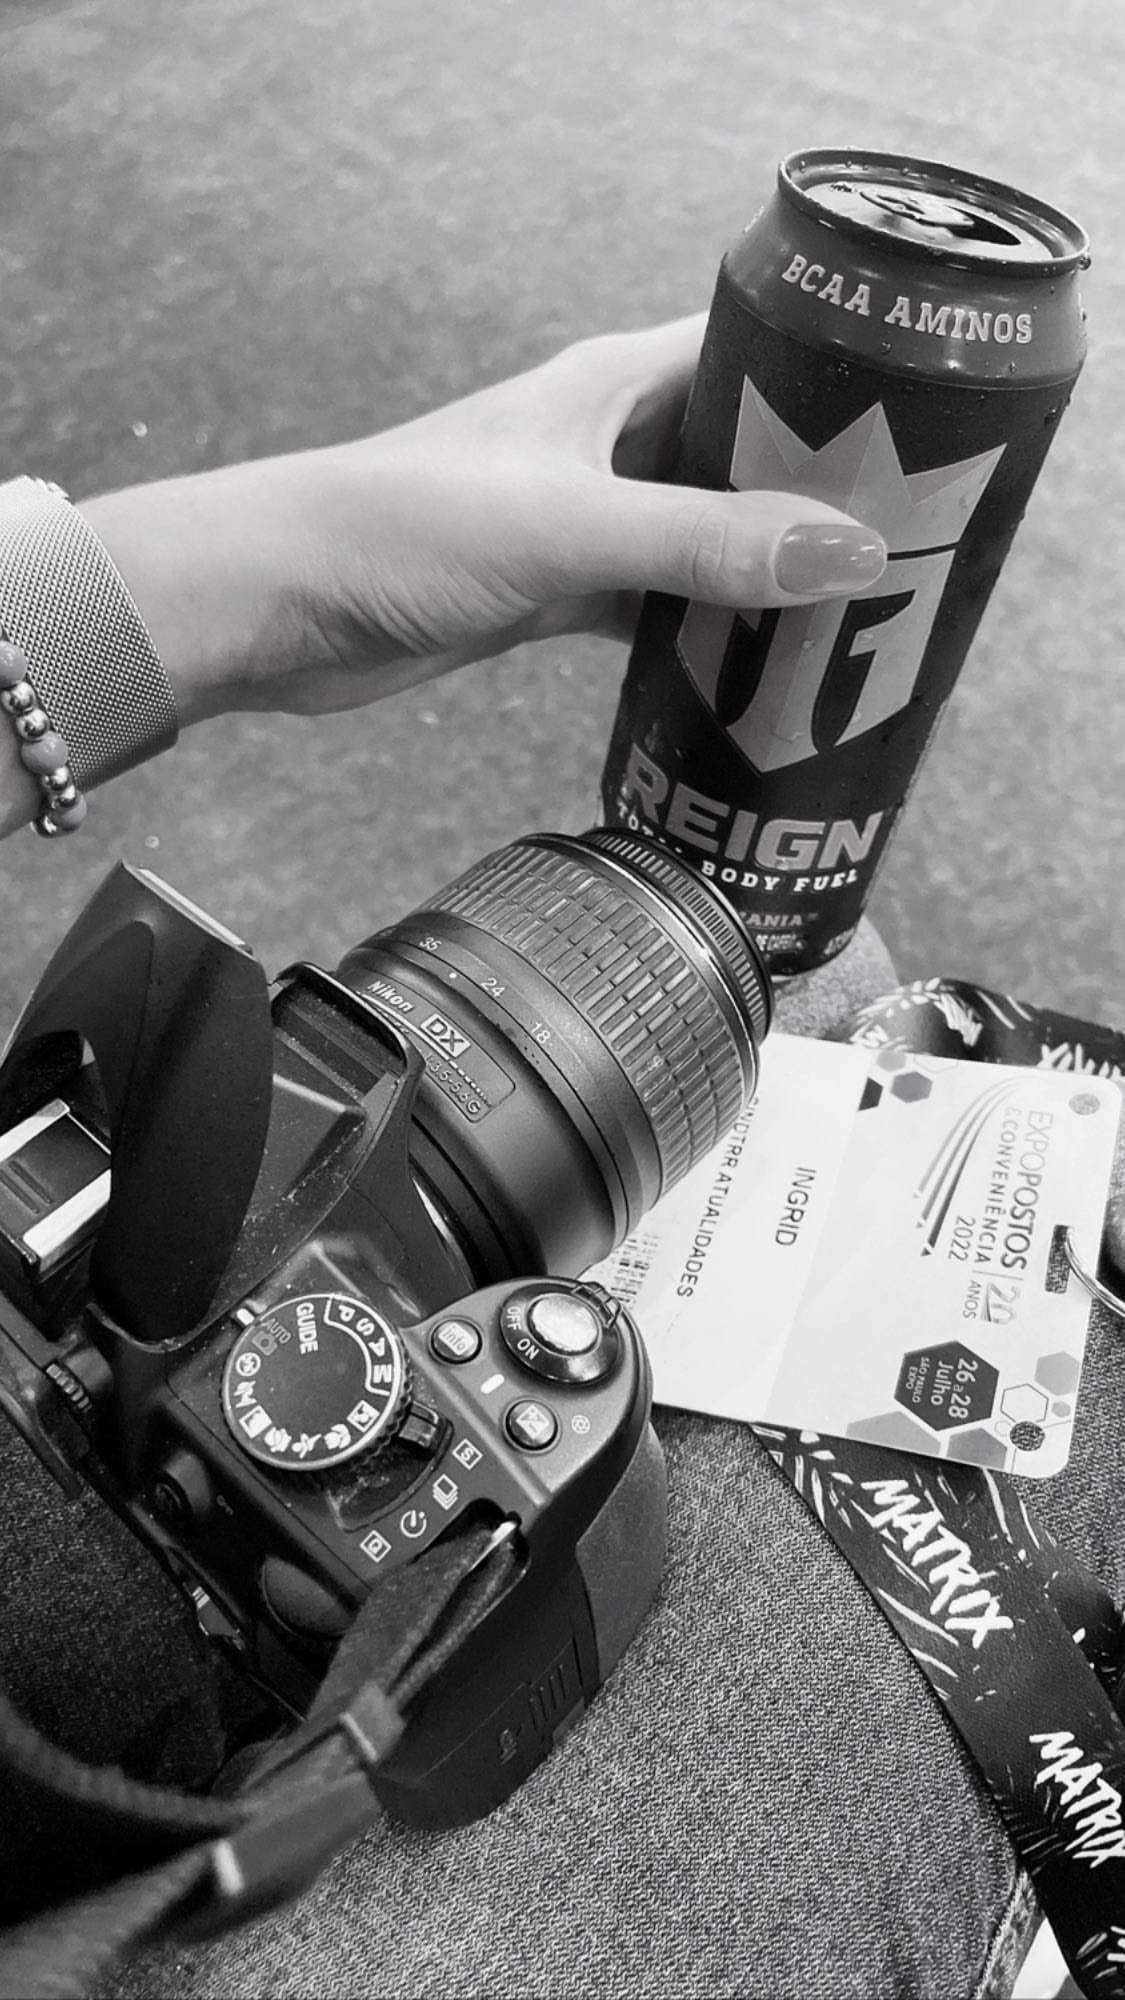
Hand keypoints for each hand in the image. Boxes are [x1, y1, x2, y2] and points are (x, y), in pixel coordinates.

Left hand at [83, 315, 886, 723]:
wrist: (277, 604)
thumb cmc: (404, 531)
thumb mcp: (572, 528)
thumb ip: (707, 544)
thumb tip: (852, 556)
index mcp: (613, 383)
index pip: (751, 351)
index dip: (834, 383)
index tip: (919, 437)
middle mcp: (604, 441)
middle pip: (740, 453)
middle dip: (816, 497)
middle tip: (908, 551)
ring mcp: (582, 519)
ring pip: (702, 539)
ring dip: (763, 577)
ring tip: (856, 621)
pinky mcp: (554, 593)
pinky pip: (656, 607)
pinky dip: (701, 637)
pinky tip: (757, 675)